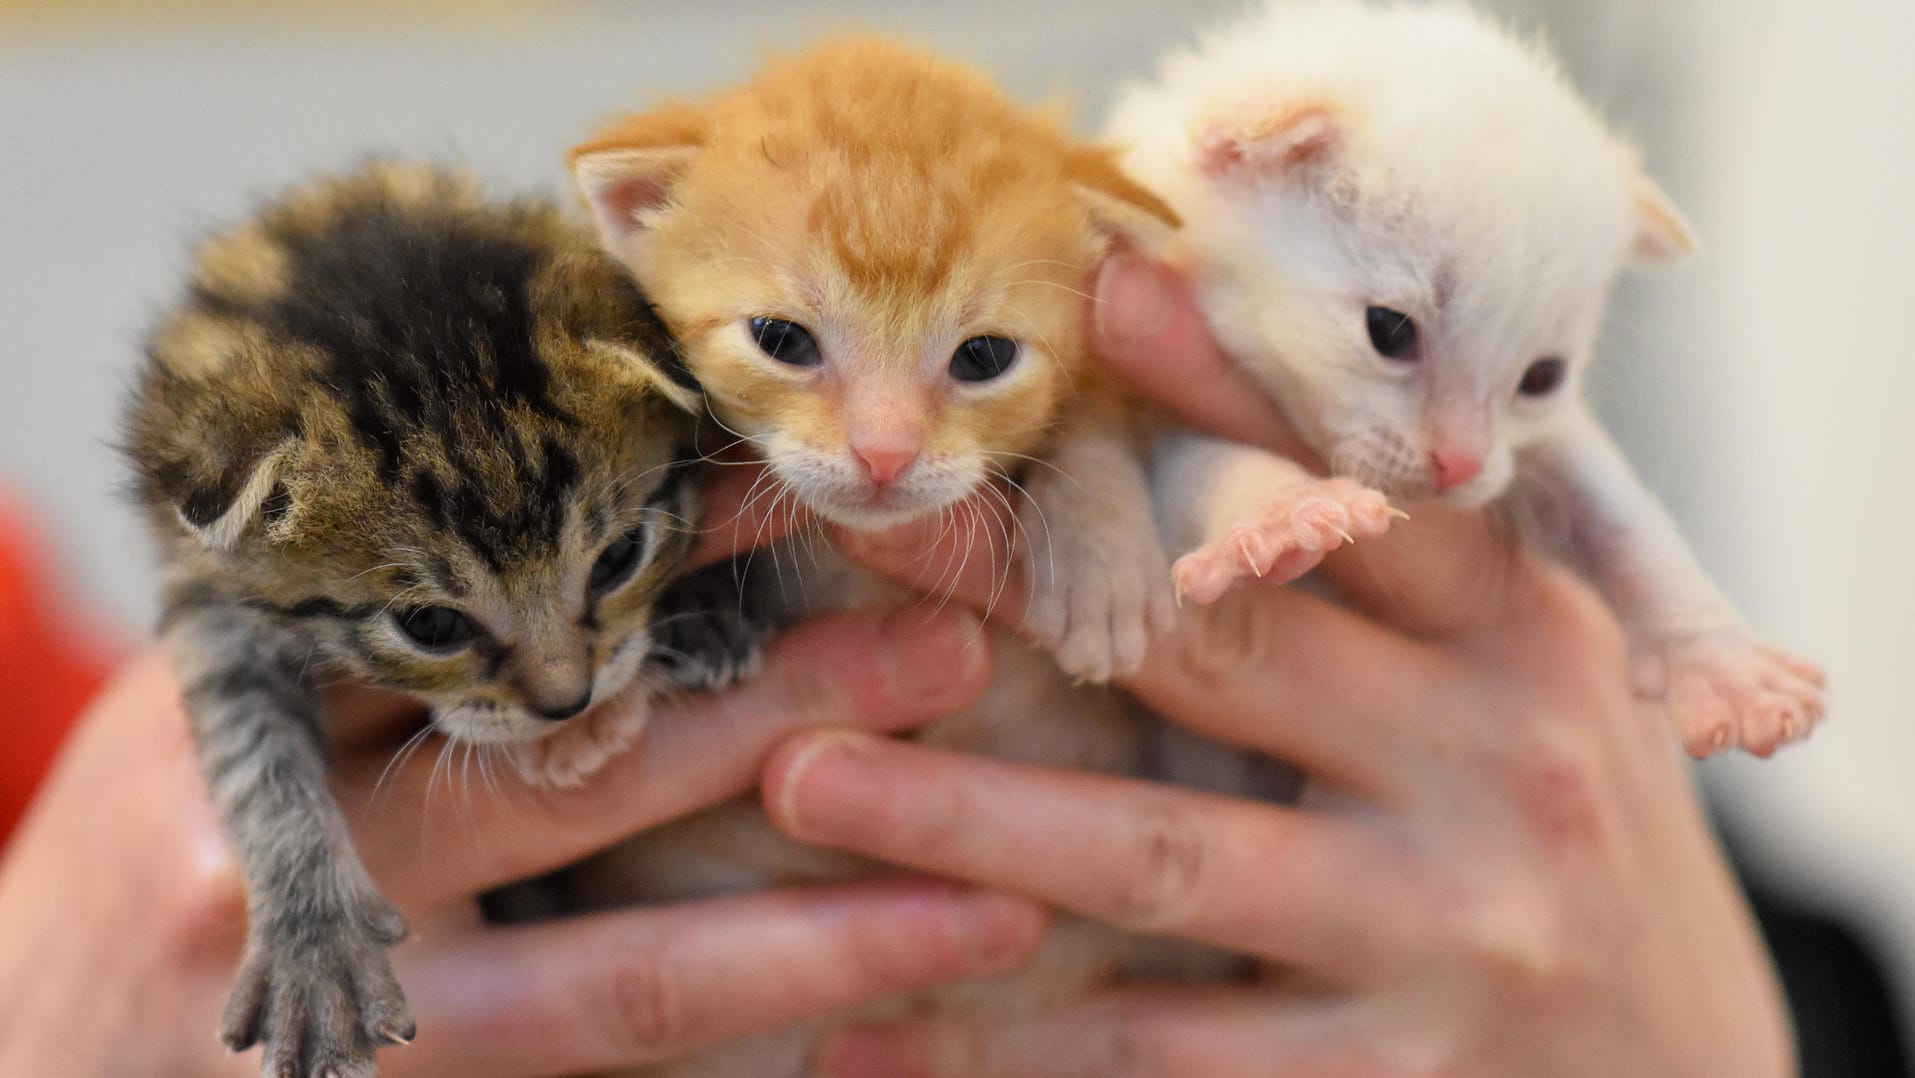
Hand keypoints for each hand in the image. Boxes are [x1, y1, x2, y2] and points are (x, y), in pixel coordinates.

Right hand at [0, 550, 1040, 1076]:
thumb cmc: (135, 865)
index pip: (486, 602)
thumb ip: (372, 636)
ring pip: (627, 976)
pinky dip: (753, 1063)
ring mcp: (370, 1014)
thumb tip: (586, 525)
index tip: (798, 498)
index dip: (660, 550)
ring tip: (991, 904)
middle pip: (583, 775)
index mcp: (267, 706)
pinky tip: (879, 1047)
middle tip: (949, 657)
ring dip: (823, 937)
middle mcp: (312, 865)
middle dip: (782, 714)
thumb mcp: (214, 710)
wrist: (26, 1068)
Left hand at [757, 253, 1791, 1076]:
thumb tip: (1222, 451)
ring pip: (1165, 857)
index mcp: (1524, 641)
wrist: (1695, 1071)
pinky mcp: (1389, 1077)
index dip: (1231, 397)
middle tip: (865, 530)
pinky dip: (1018, 1043)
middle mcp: (1493, 768)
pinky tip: (880, 1035)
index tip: (1098, 299)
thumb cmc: (1571, 835)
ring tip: (807, 781)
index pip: (1367, 498)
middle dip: (1023, 593)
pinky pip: (1170, 1054)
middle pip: (1224, 652)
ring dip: (970, 817)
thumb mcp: (1527, 683)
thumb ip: (1401, 580)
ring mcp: (1444, 932)